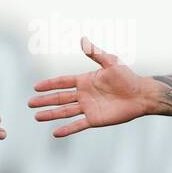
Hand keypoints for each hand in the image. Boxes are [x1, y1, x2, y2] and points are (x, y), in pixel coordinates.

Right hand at [29, 37, 152, 137]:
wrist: (141, 95)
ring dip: (51, 114)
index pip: (63, 82)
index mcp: (85, 80)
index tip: (36, 87)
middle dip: (45, 100)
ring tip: (36, 117)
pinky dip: (67, 129)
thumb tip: (82, 39)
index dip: (49, 84)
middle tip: (30, 103)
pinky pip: (78, 124)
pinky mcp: (95, 119)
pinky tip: (55, 133)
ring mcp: (88, 108)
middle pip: (60, 98)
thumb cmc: (128, 77)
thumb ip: (95, 53)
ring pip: (65, 112)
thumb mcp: (111, 62)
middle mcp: (84, 94)